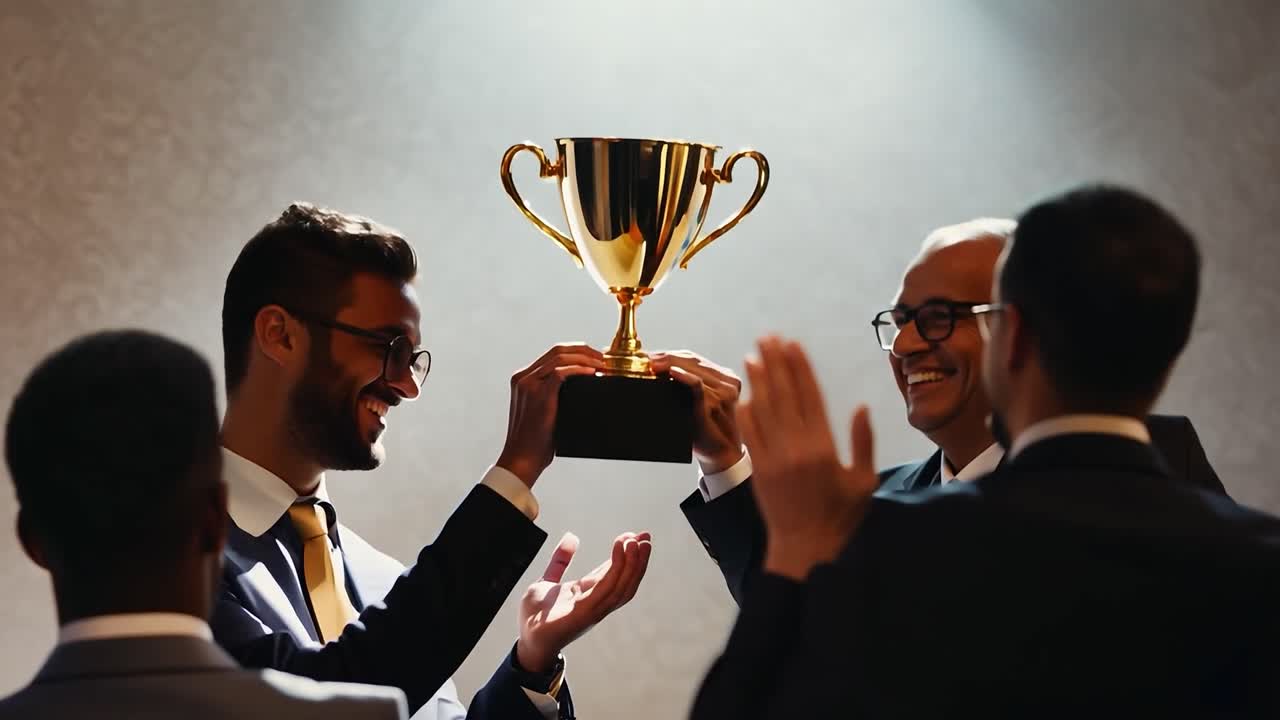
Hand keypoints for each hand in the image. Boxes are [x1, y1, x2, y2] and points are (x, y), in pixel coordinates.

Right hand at [496, 343, 605, 486]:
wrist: (522, 458)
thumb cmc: (536, 441)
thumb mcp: (543, 411)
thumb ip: (554, 395)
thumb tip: (584, 386)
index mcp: (523, 378)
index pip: (553, 354)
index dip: (576, 352)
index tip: (595, 357)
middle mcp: (523, 377)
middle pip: (558, 350)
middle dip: (584, 350)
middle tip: (603, 358)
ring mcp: (529, 384)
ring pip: (560, 358)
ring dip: (585, 358)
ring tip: (602, 365)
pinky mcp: (538, 395)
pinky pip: (560, 373)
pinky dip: (579, 370)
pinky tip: (593, 373)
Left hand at [515, 531, 652, 672]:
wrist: (525, 639)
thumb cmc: (535, 616)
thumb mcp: (547, 581)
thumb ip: (560, 560)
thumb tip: (571, 537)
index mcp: (590, 593)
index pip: (616, 573)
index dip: (628, 555)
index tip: (636, 536)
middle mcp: (597, 602)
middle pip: (626, 580)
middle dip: (639, 559)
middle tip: (646, 536)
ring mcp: (593, 608)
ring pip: (622, 585)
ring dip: (633, 564)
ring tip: (637, 542)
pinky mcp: (584, 612)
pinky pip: (607, 589)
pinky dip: (616, 570)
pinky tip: (619, 551)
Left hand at [649, 350, 743, 472]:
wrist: (720, 454)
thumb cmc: (704, 430)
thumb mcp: (695, 404)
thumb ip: (684, 387)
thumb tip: (655, 371)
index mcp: (723, 377)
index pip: (692, 358)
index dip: (670, 355)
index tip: (651, 356)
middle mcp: (727, 380)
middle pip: (692, 360)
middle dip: (667, 357)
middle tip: (648, 358)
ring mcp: (725, 389)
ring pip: (694, 369)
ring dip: (671, 364)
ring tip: (653, 364)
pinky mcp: (717, 401)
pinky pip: (698, 385)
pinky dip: (685, 377)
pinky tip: (672, 372)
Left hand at [738, 336, 877, 580]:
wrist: (806, 548)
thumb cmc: (842, 517)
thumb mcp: (864, 481)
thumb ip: (863, 442)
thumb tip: (861, 407)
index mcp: (824, 447)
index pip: (809, 396)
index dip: (799, 368)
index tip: (792, 345)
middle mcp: (796, 447)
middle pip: (783, 395)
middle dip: (775, 364)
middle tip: (768, 338)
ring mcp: (774, 458)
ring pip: (763, 410)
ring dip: (758, 382)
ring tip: (753, 356)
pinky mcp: (759, 470)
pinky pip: (749, 435)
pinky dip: (746, 412)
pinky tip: (744, 394)